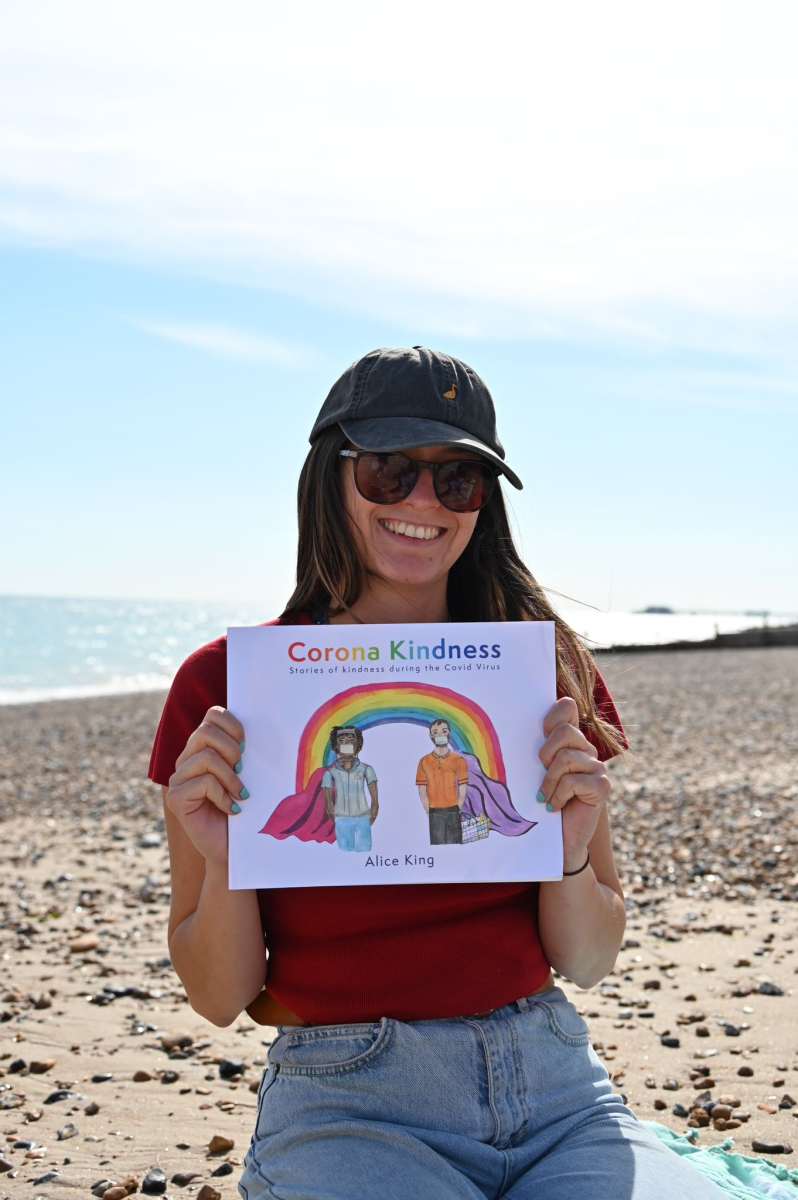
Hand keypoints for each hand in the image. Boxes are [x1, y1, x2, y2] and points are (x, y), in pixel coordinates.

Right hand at [165, 706, 245, 866]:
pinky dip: (224, 796)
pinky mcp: (175, 799)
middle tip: (243, 770)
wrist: (231, 849)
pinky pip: (204, 783)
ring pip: (207, 757)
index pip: (212, 715)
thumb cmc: (242, 809)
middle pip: (205, 731)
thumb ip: (242, 750)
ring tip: (241, 794)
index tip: (247, 747)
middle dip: (232, 749)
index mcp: (202, 748)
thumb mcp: (246, 774)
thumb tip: (257, 728)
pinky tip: (232, 810)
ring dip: (231, 777)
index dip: (233, 725)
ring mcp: (177, 779)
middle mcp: (186, 759)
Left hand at [538, 697, 609, 870]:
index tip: (540, 733)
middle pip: (565, 732)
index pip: (567, 707)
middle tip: (541, 773)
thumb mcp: (534, 771)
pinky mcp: (602, 786)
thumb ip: (536, 747)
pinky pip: (573, 780)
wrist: (557, 840)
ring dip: (549, 780)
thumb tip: (515, 720)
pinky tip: (554, 807)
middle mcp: (587, 750)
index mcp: (571, 740)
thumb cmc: (541, 803)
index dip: (552, 715)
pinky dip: (557, 795)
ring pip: (567, 758)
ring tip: (545, 796)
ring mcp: (598, 767)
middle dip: (546, 753)